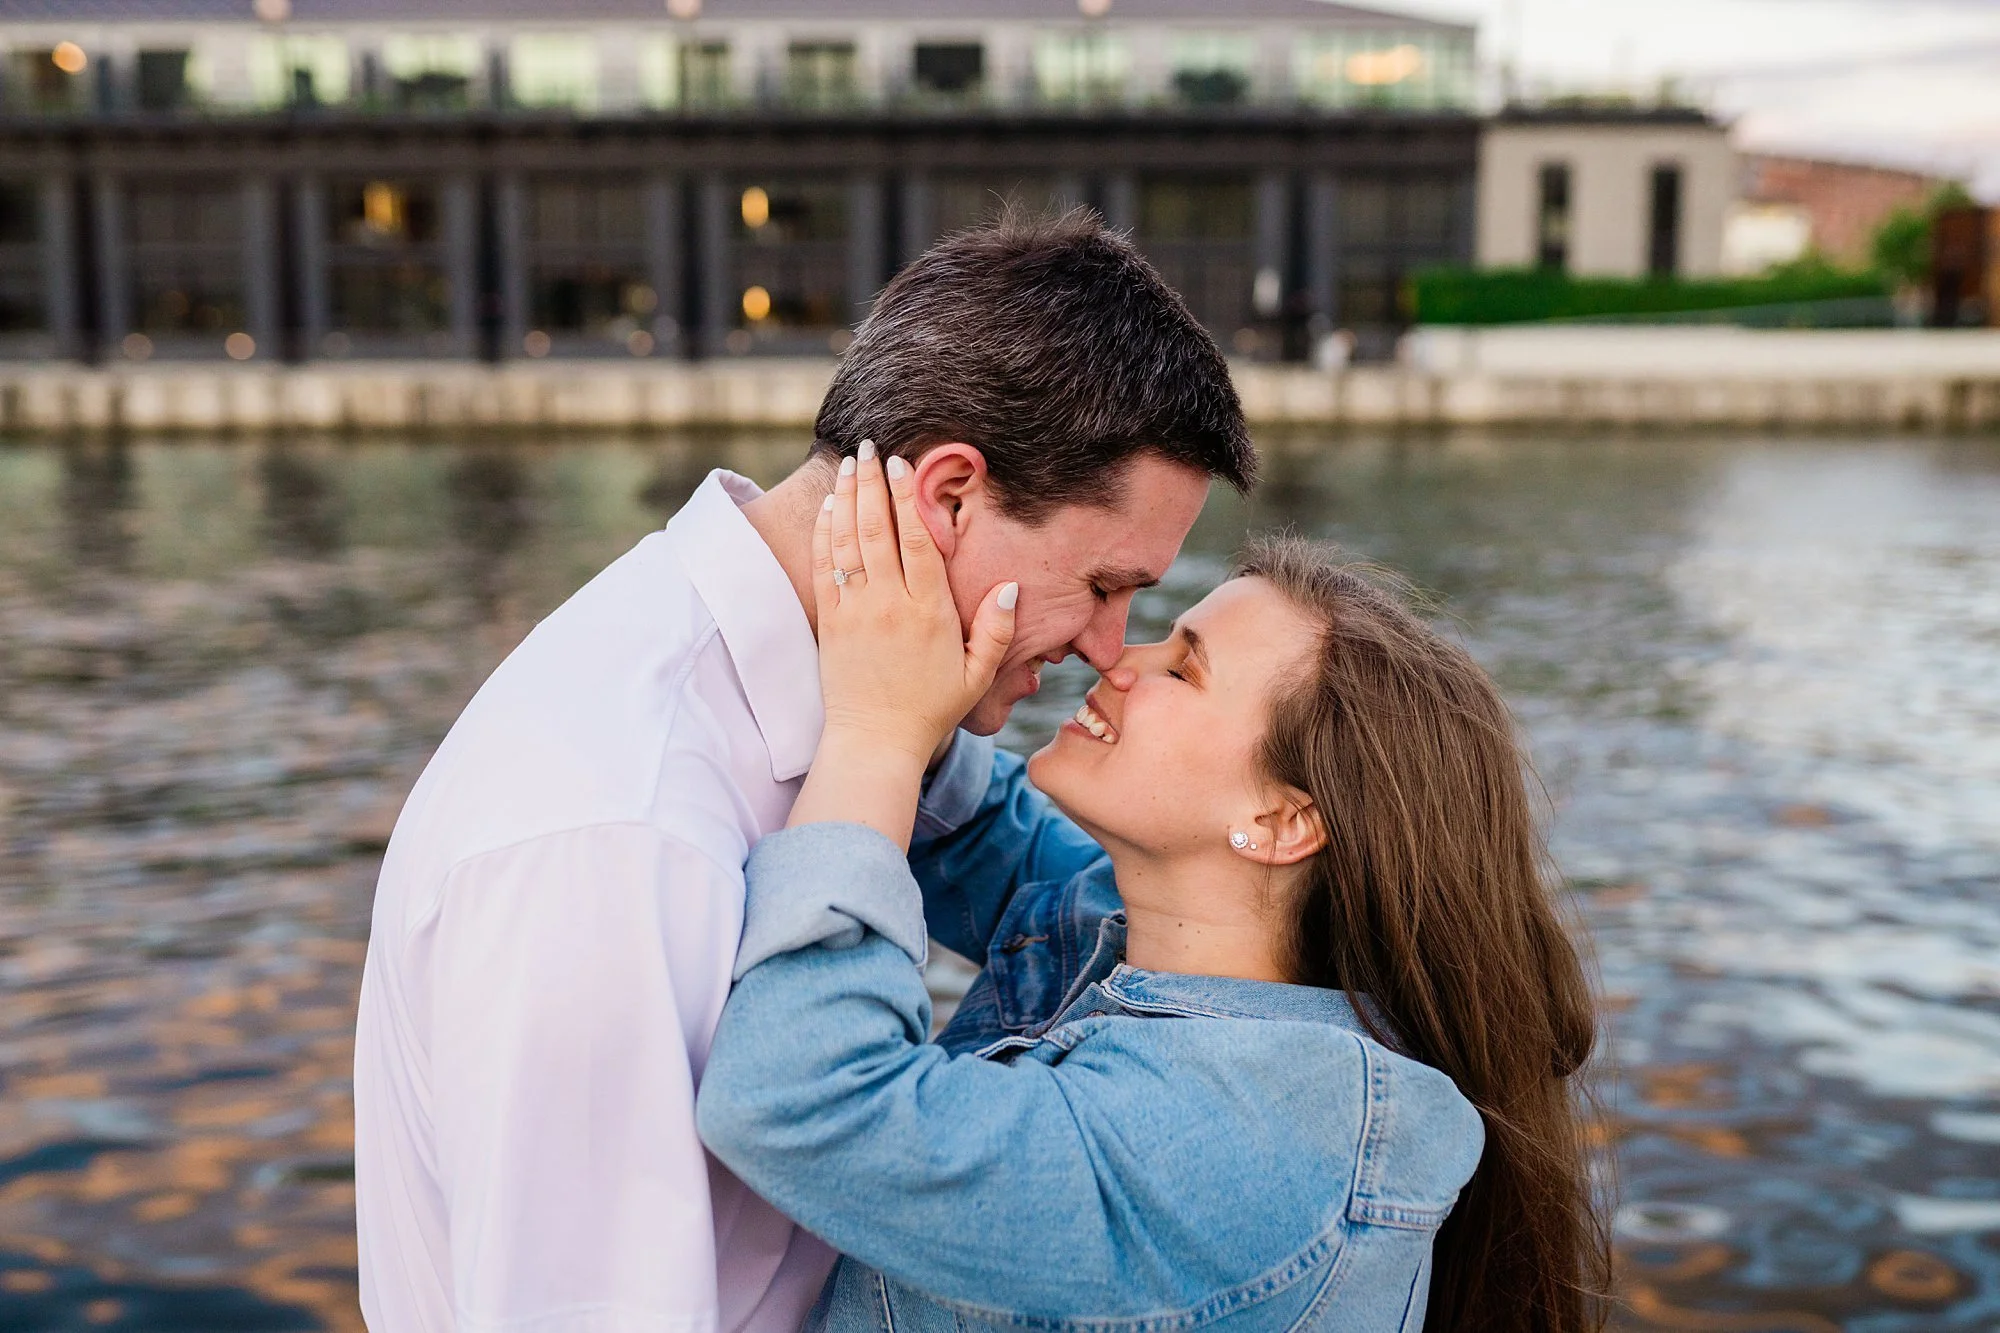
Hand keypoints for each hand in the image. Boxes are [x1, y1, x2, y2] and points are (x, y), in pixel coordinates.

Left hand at [810, 440, 1016, 768]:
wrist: (875, 741)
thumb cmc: (930, 710)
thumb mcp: (978, 675)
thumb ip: (998, 630)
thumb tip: (1012, 586)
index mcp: (929, 611)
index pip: (916, 541)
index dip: (907, 498)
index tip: (900, 465)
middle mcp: (889, 604)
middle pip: (877, 529)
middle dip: (871, 483)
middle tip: (868, 448)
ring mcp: (855, 611)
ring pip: (847, 541)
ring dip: (846, 498)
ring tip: (847, 465)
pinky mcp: (831, 624)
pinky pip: (824, 567)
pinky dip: (824, 533)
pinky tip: (827, 508)